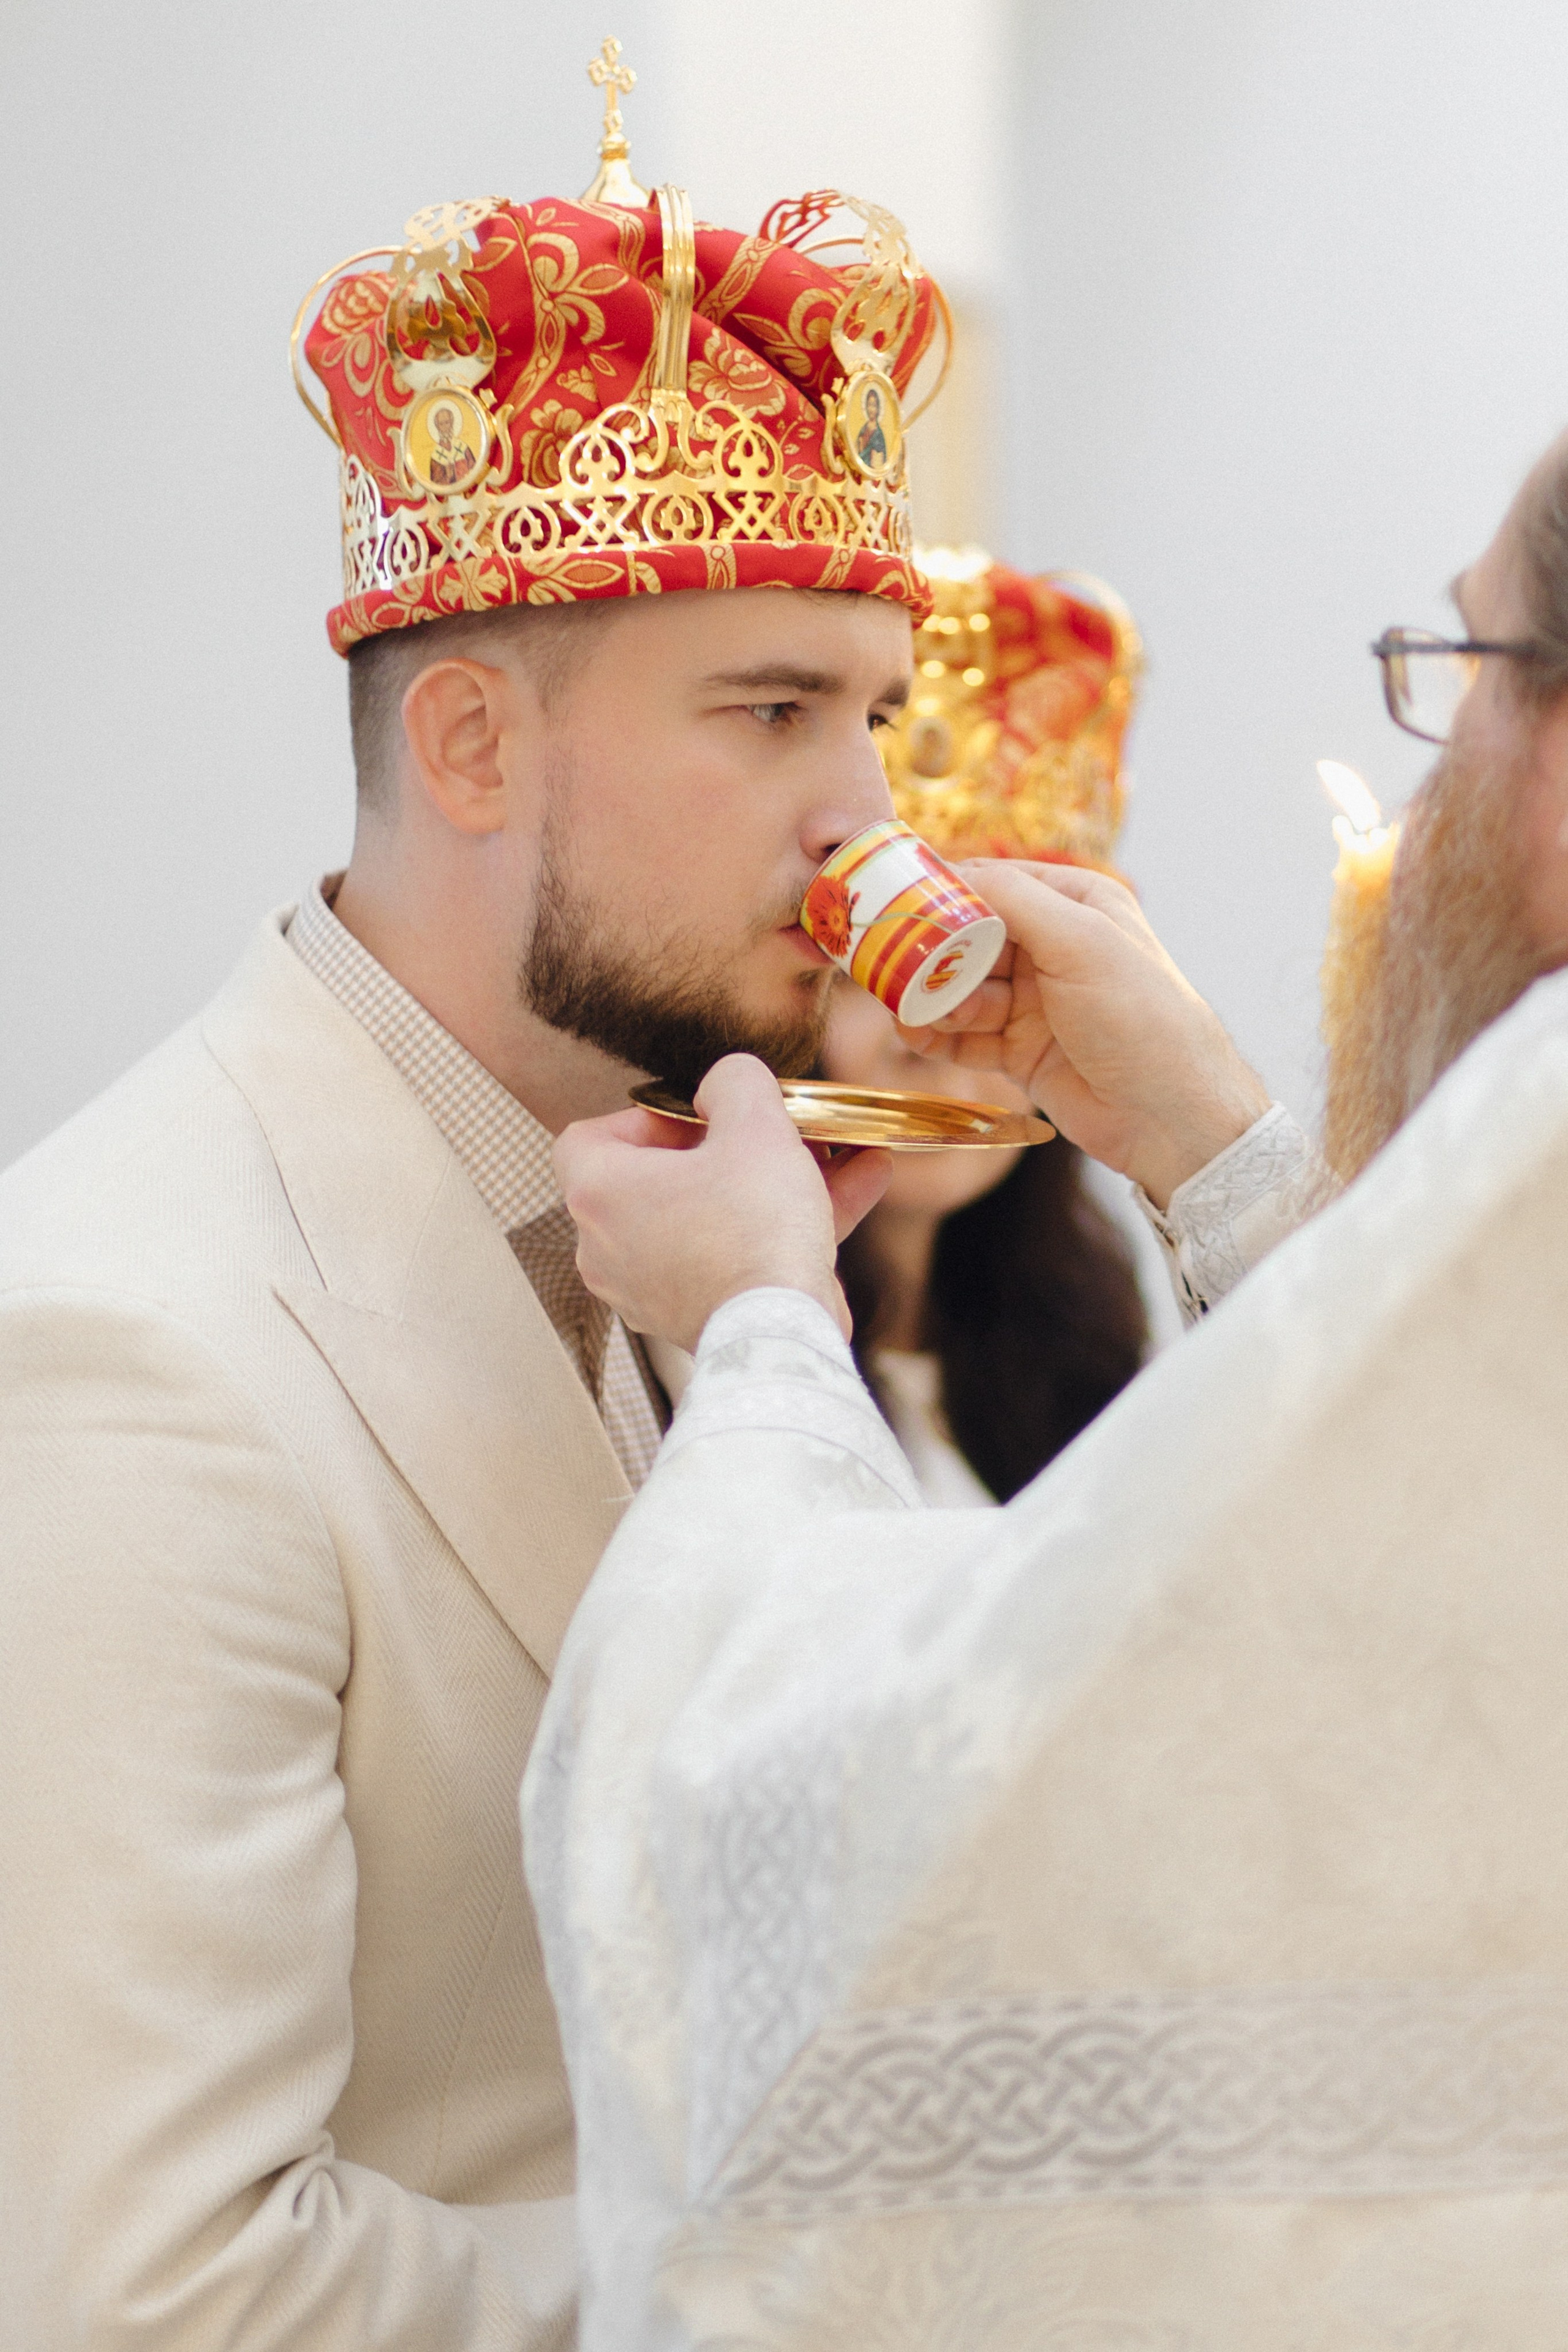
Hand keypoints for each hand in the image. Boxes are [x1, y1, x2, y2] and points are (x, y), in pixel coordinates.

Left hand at [554, 1055, 891, 1353]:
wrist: (781, 1334)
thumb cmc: (754, 1231)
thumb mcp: (754, 1125)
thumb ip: (735, 1081)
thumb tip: (725, 1082)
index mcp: (598, 1193)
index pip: (588, 1137)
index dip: (645, 1117)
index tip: (698, 1118)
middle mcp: (605, 1248)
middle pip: (656, 1179)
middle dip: (725, 1150)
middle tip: (770, 1133)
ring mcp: (644, 1290)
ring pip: (705, 1217)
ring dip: (764, 1185)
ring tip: (831, 1156)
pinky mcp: (688, 1318)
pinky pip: (729, 1257)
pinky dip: (775, 1229)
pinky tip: (854, 1188)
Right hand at [897, 861, 1271, 1208]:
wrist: (1170, 1116)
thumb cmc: (1141, 1017)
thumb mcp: (1080, 941)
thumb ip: (1015, 900)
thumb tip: (953, 869)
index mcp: (1076, 905)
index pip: (994, 883)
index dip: (944, 892)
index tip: (897, 903)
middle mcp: (1053, 949)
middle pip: (969, 938)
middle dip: (933, 953)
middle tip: (895, 967)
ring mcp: (1035, 1003)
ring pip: (962, 990)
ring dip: (933, 999)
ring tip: (911, 1013)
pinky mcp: (1022, 1051)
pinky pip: (966, 1037)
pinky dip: (939, 1036)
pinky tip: (918, 1038)